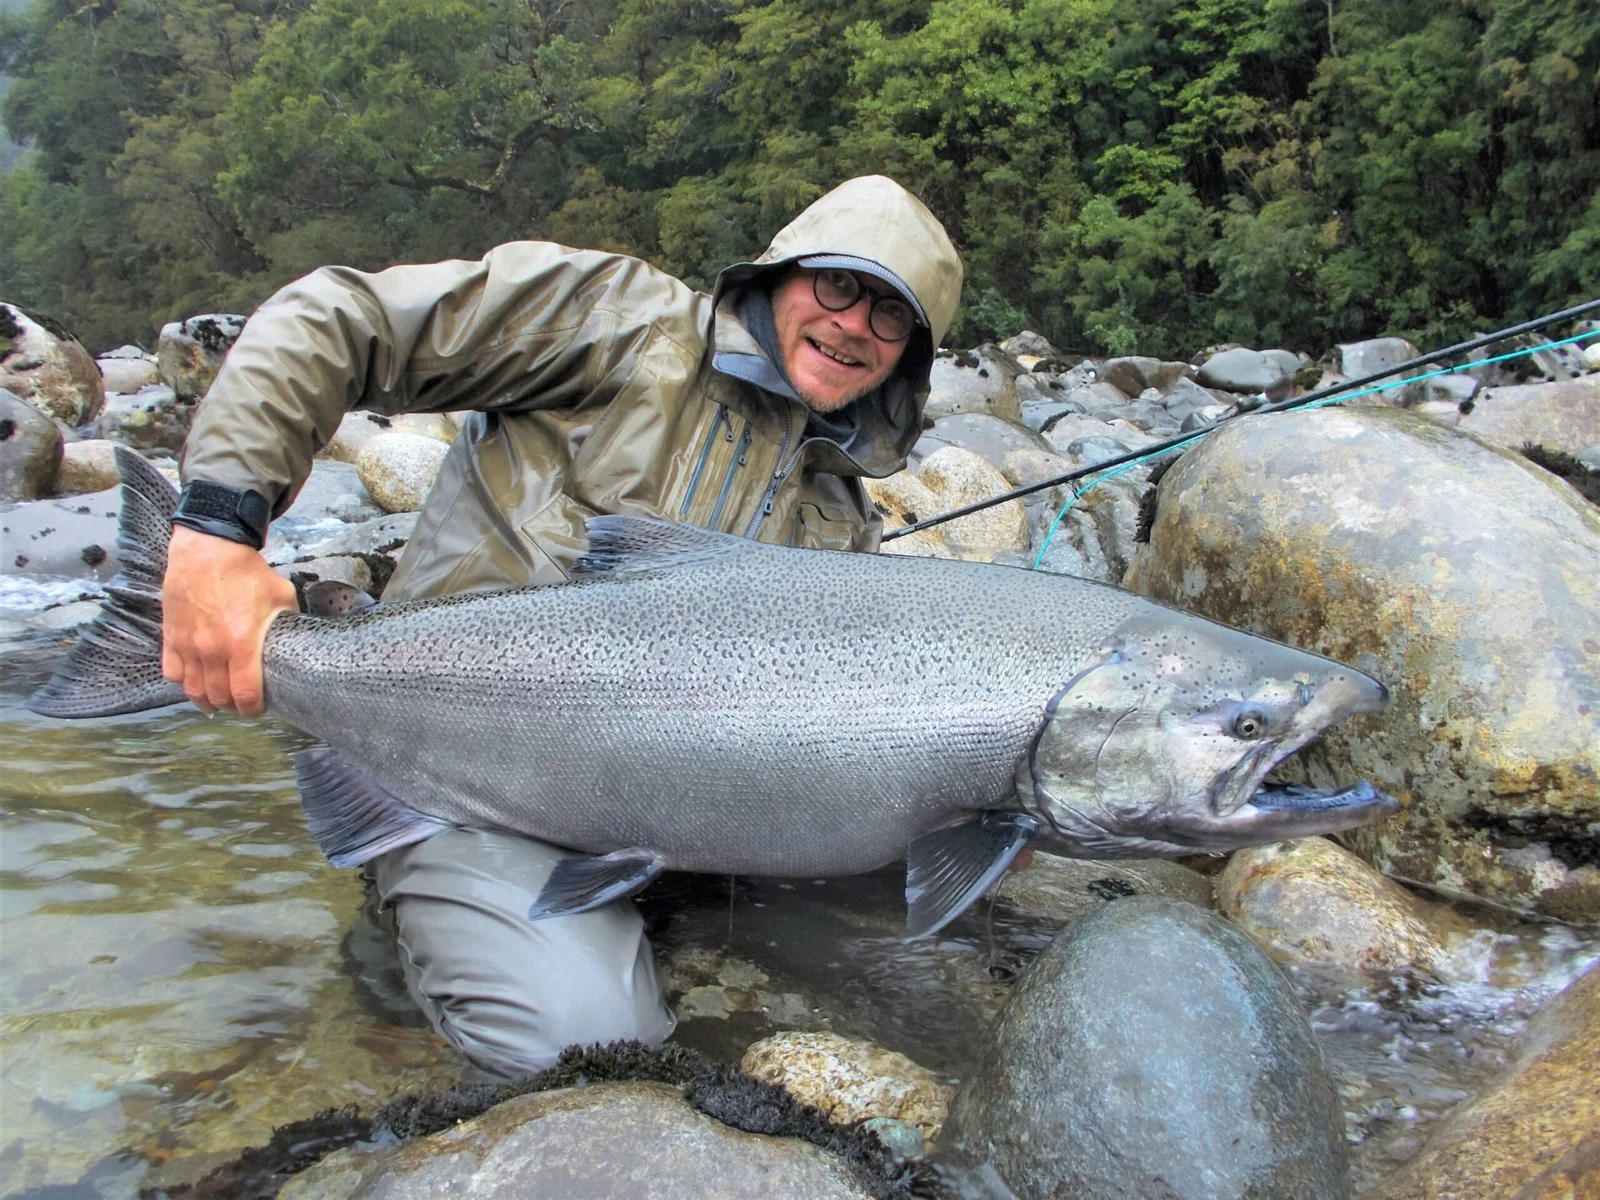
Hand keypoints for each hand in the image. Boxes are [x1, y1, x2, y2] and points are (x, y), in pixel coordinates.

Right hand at [161, 525, 297, 715]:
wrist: (208, 549)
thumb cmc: (246, 571)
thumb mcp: (282, 595)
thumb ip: (288, 622)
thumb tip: (296, 638)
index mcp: (242, 644)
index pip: (245, 694)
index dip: (253, 709)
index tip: (258, 709)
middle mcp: (211, 650)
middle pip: (218, 697)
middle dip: (232, 706)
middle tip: (241, 704)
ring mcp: (187, 645)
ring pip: (192, 690)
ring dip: (207, 700)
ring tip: (219, 701)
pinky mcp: (170, 636)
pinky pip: (172, 672)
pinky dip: (183, 682)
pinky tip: (195, 681)